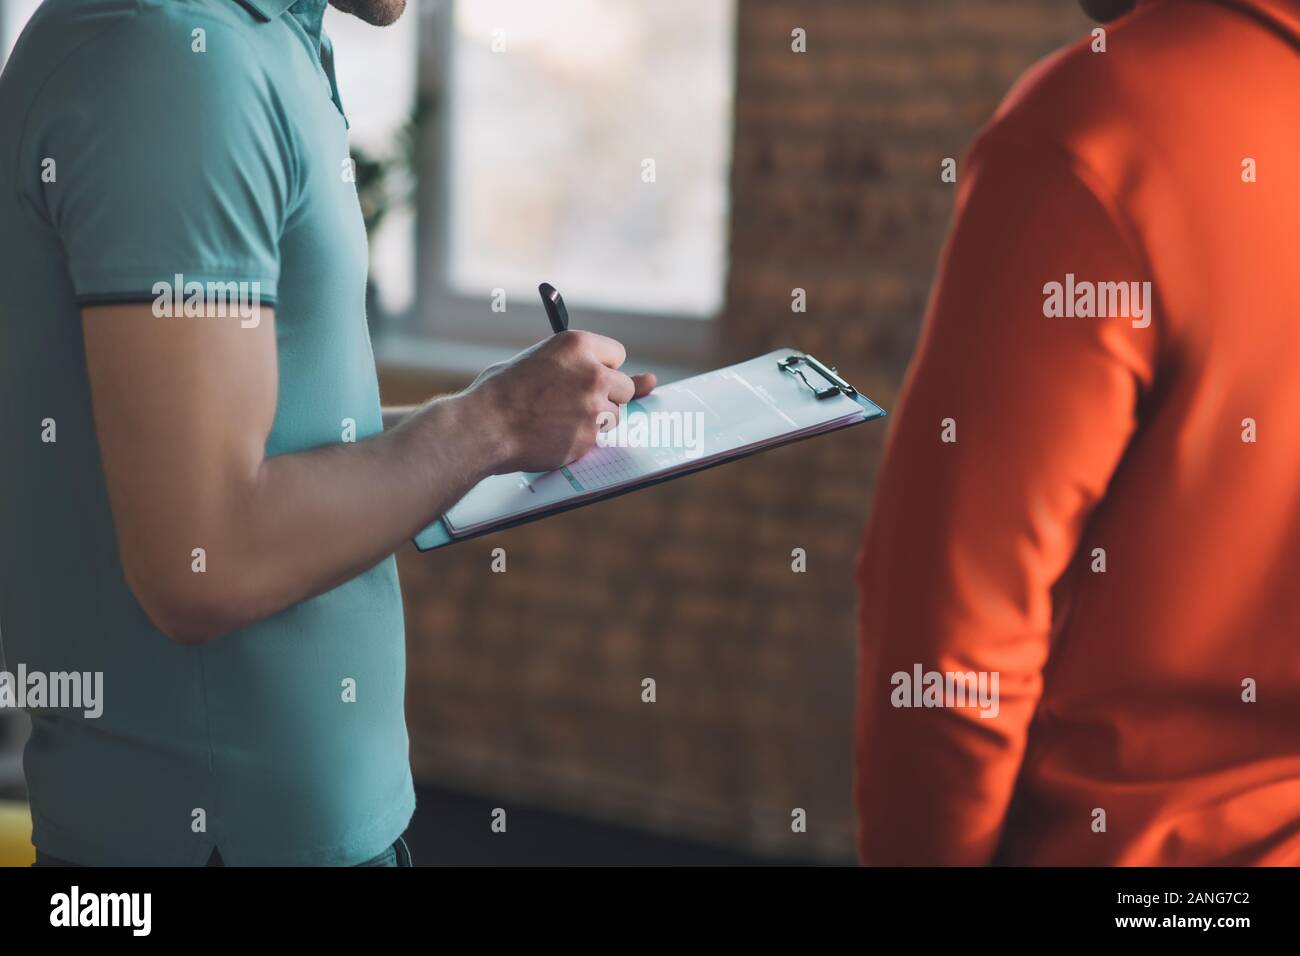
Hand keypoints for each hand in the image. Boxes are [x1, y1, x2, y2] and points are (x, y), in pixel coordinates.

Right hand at [463, 331, 655, 473]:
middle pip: (624, 387)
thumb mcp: (537, 360)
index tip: (590, 376)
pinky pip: (597, 439)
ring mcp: (594, 407)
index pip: (616, 354)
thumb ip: (577, 364)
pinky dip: (580, 440)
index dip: (602, 367)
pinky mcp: (589, 436)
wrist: (484, 427)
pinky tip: (553, 435)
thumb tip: (638, 379)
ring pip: (614, 416)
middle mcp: (592, 373)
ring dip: (594, 420)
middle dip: (607, 396)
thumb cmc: (501, 392)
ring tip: (557, 419)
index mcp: (577, 344)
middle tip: (576, 403)